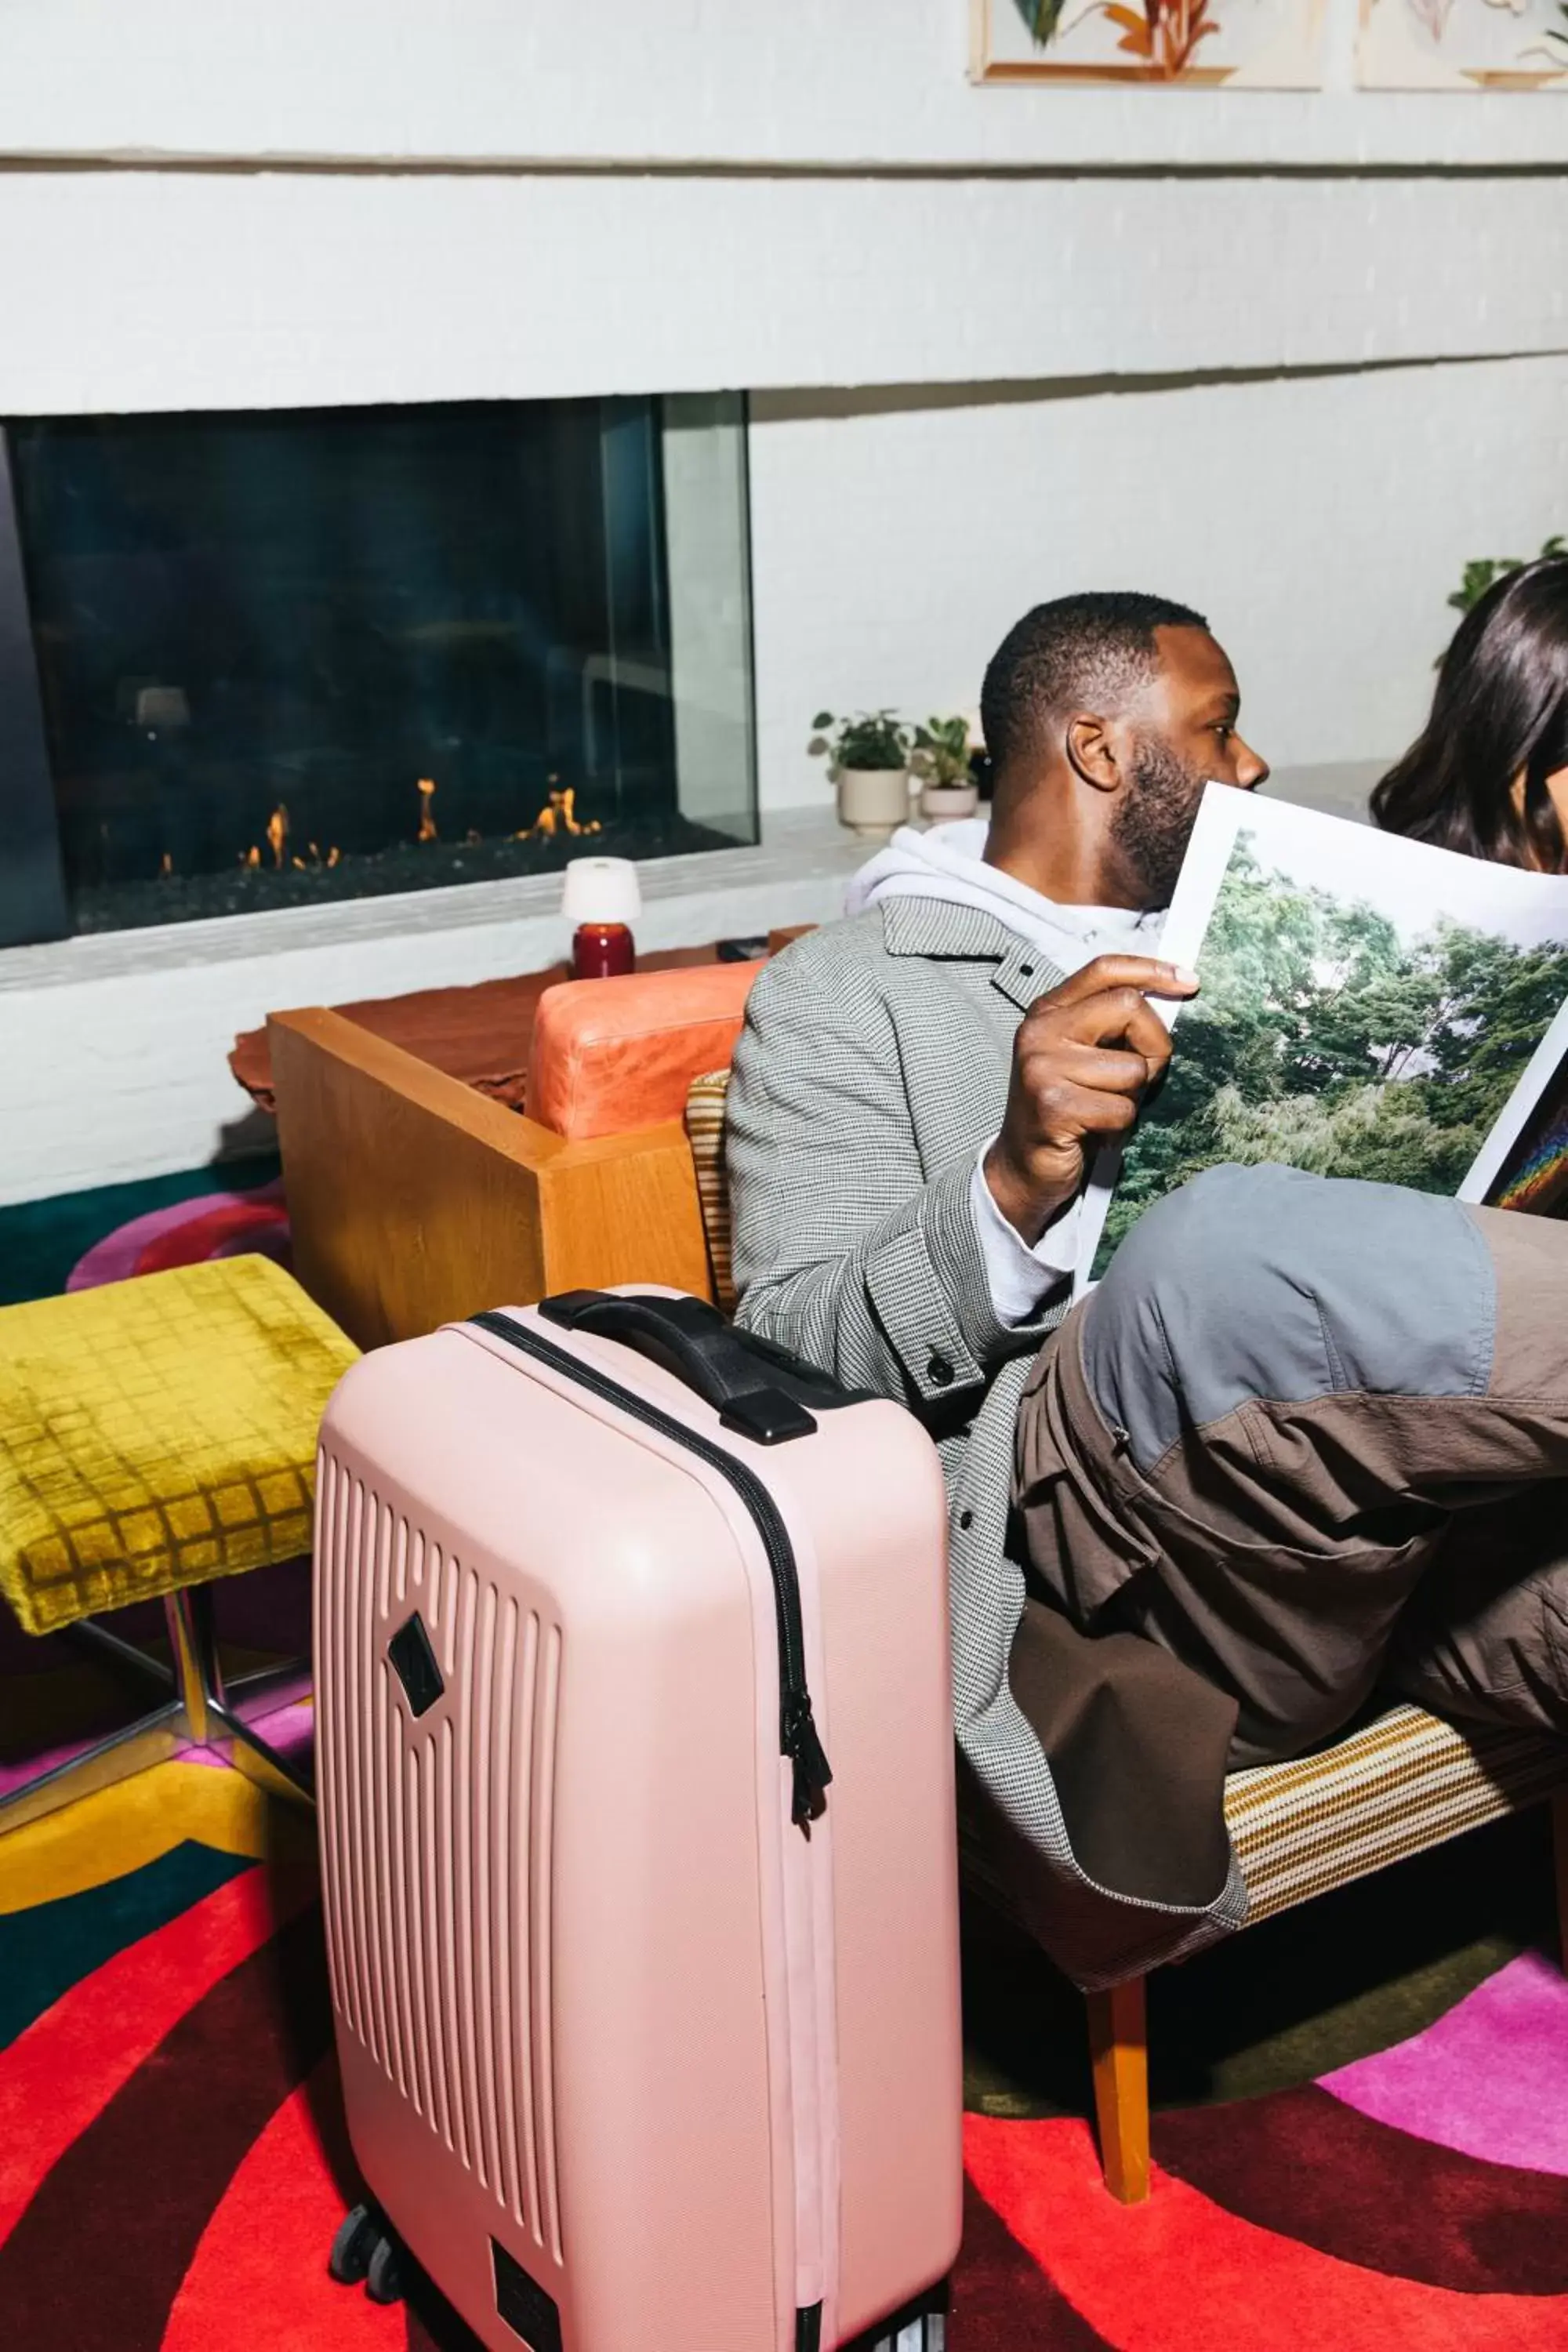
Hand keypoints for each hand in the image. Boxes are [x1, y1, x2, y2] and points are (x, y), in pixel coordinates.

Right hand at [983, 956, 1198, 1243]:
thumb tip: (1174, 997)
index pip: (1105, 970)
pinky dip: (1119, 1128)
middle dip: (1153, 1045)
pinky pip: (1121, 1109)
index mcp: (1048, 1012)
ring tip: (1103, 1111)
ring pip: (1132, 1068)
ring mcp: (1042, 1068)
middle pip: (1128, 1007)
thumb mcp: (1082, 1056)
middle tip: (1139, 1078)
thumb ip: (1111, 1026)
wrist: (1021, 1167)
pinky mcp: (1053, 1106)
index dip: (1152, 971)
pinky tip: (1096, 1133)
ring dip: (1131, 1099)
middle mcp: (1040, 1032)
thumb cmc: (1066, 1110)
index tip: (1189, 982)